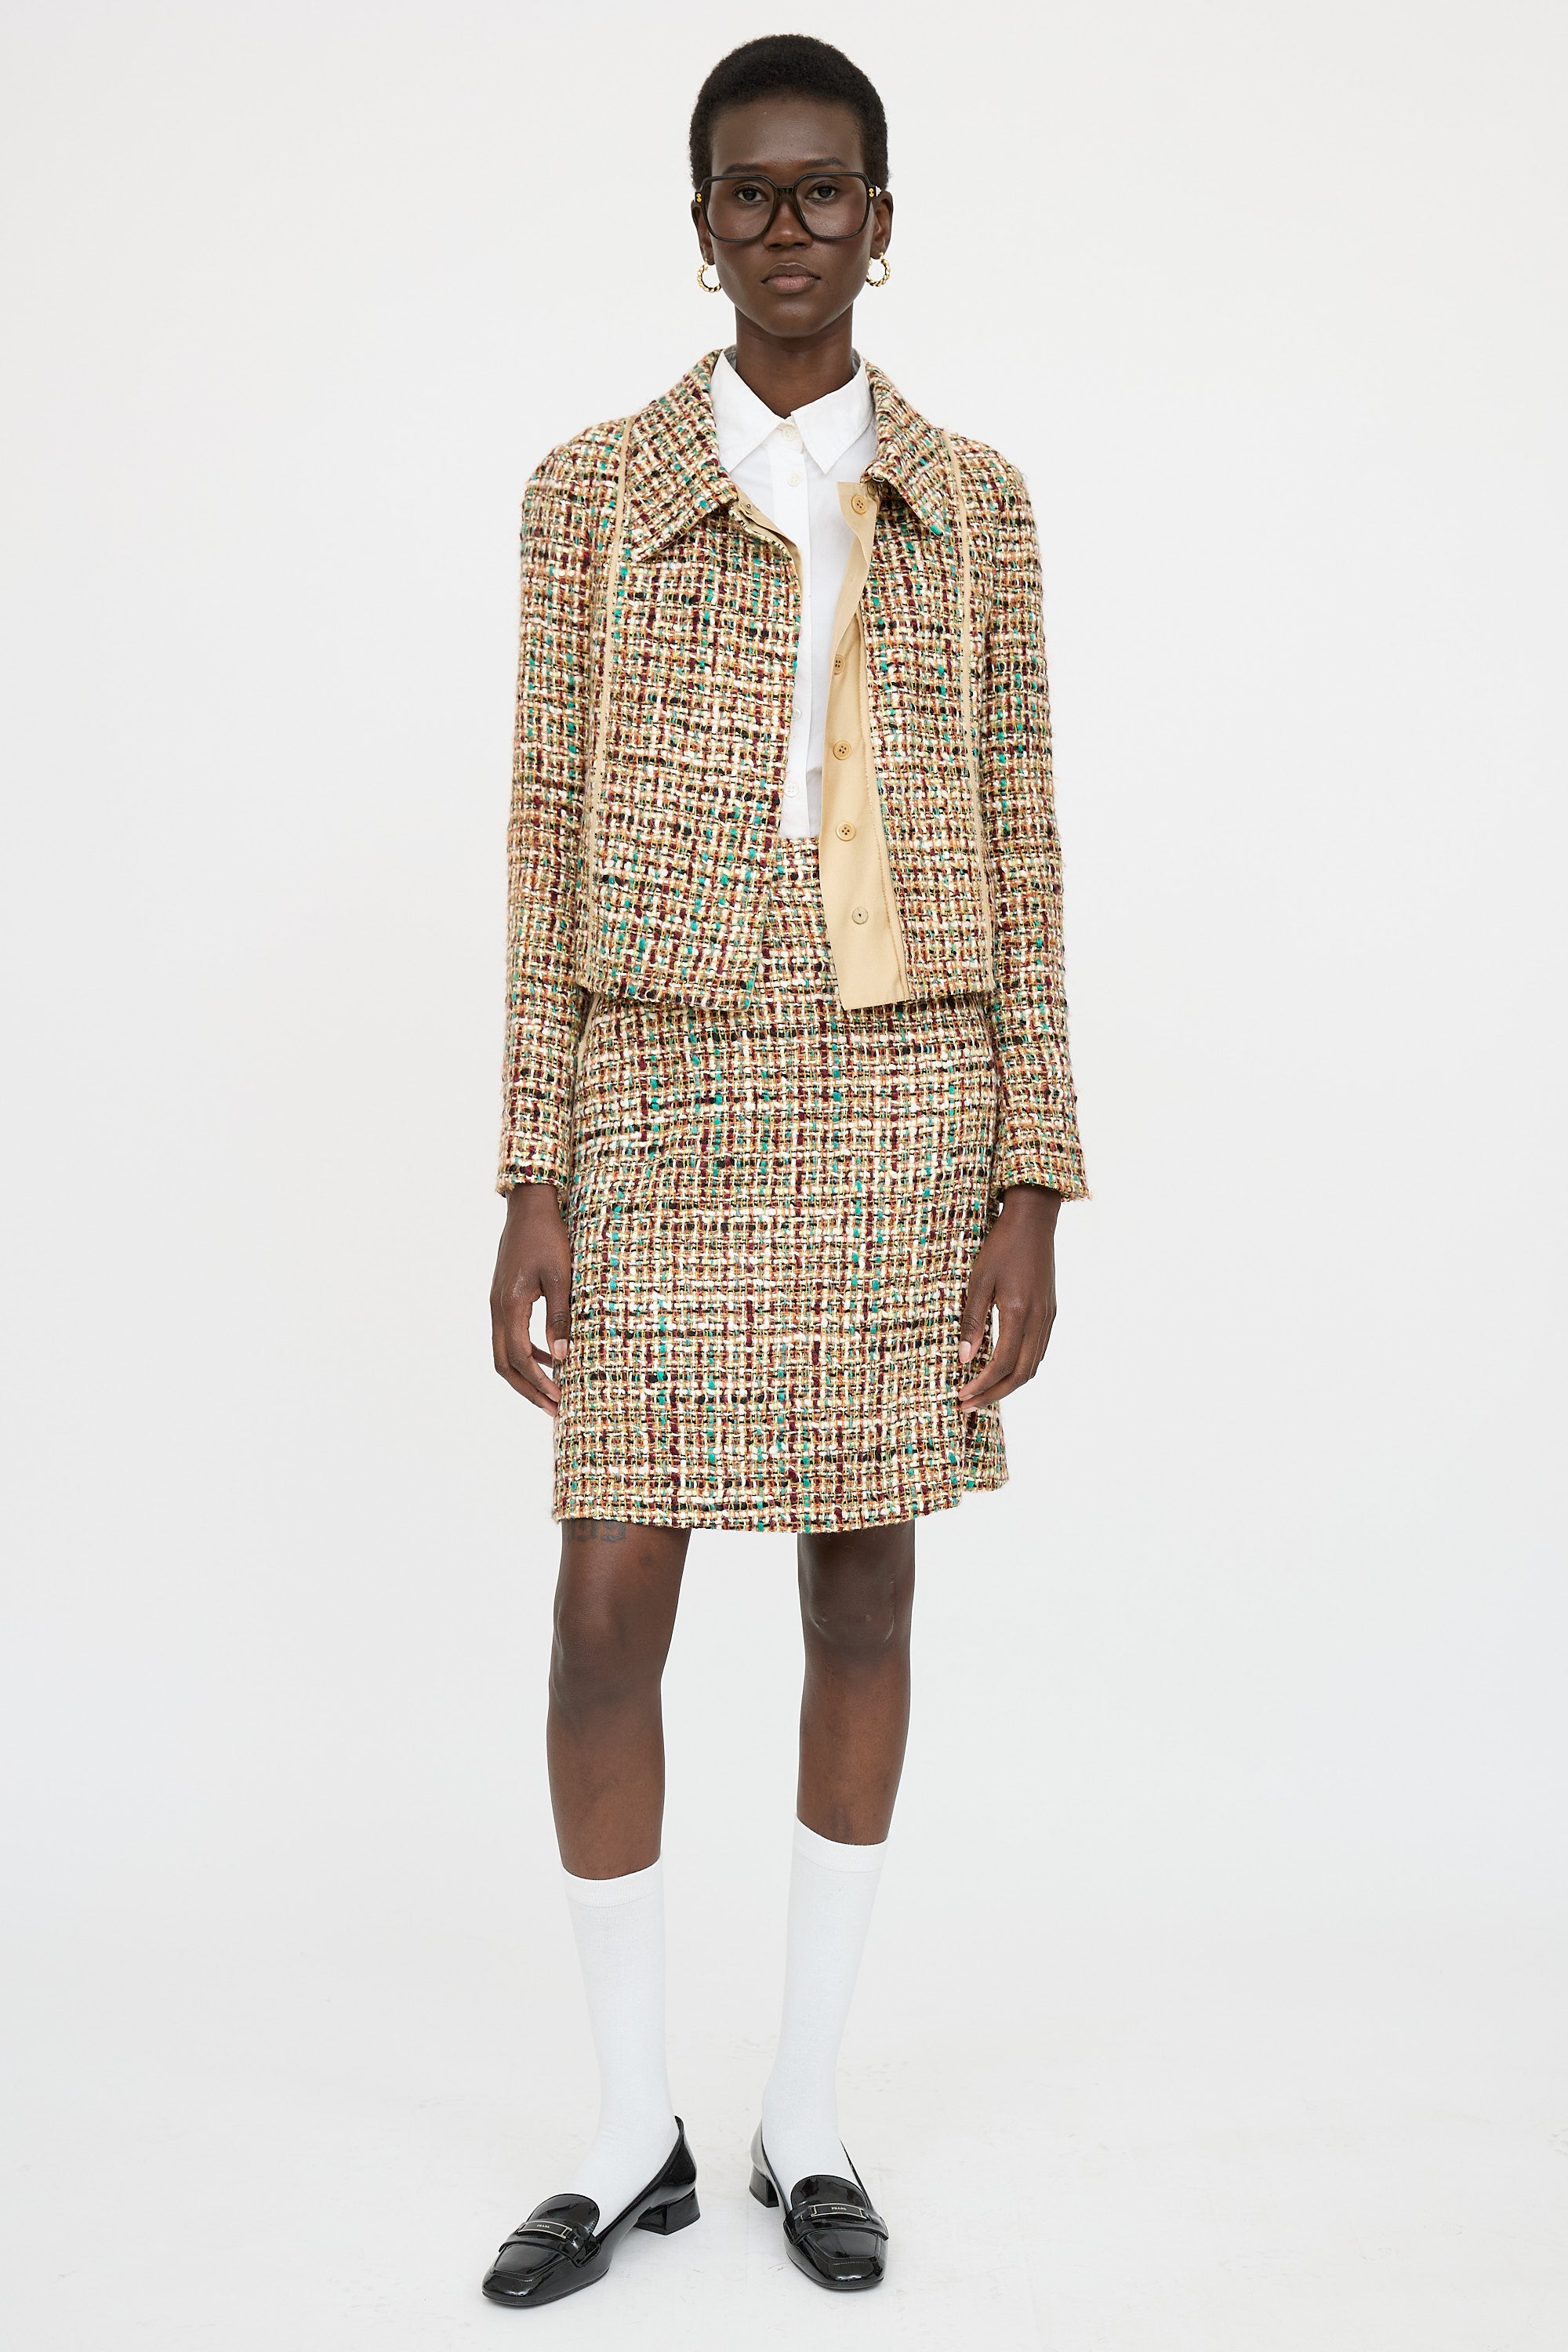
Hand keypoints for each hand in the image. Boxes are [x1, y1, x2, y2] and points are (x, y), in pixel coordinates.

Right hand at [491, 1182, 572, 1416]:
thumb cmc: (547, 1236)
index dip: (540, 1383)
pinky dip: (528, 1353)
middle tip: (553, 1410)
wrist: (528, 1206)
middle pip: (504, 1365)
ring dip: (526, 1375)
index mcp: (509, 1306)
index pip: (520, 1358)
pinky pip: (510, 1336)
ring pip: (504, 1353)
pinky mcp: (503, 1298)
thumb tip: (563, 1357)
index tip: (560, 1400)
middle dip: (529, 1390)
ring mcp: (497, 1304)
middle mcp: (497, 1309)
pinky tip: (551, 1357)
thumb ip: (559, 1317)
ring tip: (553, 1393)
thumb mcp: (561, 1276)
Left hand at [956, 1185, 1061, 1411]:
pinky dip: (1020, 1368)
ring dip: (1009, 1385)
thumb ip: (972, 1320)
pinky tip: (1003, 1369)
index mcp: (1018, 1312)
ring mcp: (1048, 1317)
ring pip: (1033, 1366)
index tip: (961, 1395)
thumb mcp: (979, 1280)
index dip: (981, 1386)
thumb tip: (963, 1358)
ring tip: (983, 1393)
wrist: (1034, 1221)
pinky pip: (1039, 1351)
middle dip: (994, 1394)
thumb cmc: (1001, 1246)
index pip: (1001, 1365)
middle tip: (968, 1405)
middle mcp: (1039, 1320)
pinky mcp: (1050, 1312)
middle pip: (1021, 1374)